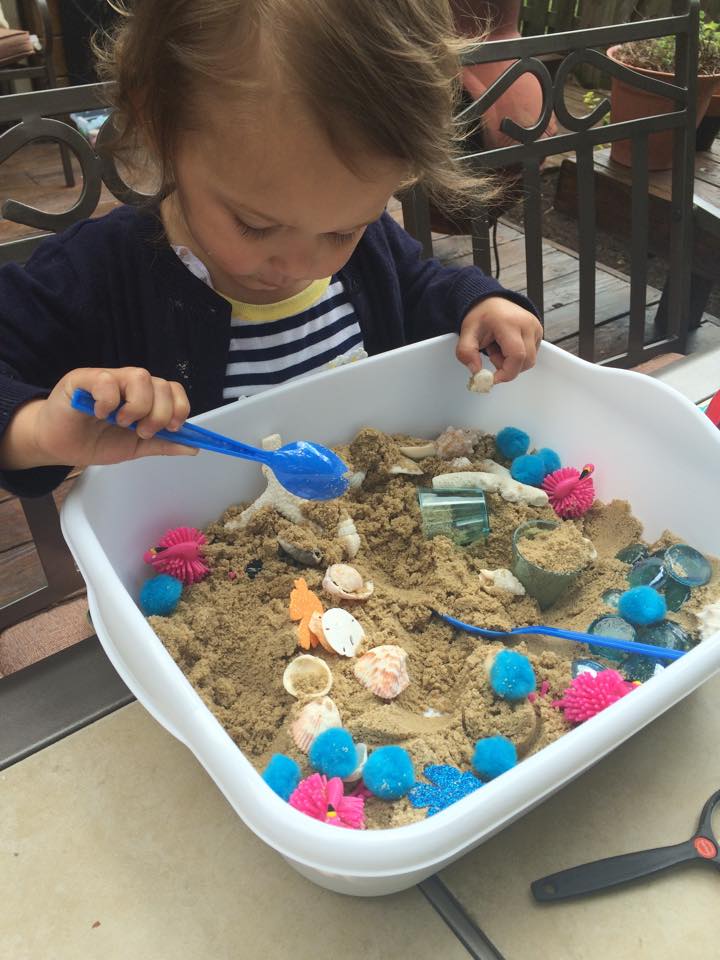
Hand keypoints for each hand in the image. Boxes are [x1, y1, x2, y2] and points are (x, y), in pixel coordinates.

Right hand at [0, 367, 196, 471]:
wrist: (59, 445)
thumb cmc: (95, 441)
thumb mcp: (136, 447)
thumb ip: (163, 444)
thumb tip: (193, 447)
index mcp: (144, 397)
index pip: (173, 389)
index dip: (179, 407)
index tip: (172, 428)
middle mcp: (129, 383)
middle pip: (161, 384)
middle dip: (159, 414)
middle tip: (142, 431)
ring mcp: (108, 378)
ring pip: (139, 376)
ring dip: (137, 406)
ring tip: (122, 422)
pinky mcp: (83, 379)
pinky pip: (106, 380)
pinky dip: (109, 401)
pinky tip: (101, 413)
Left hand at [457, 296, 542, 383]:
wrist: (489, 302)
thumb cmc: (480, 315)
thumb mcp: (466, 333)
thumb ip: (466, 353)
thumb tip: (476, 371)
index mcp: (509, 323)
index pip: (517, 356)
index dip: (506, 372)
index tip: (493, 378)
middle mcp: (527, 324)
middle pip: (525, 361)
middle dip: (507, 367)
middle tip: (492, 354)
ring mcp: (535, 327)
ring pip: (529, 360)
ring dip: (512, 362)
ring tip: (498, 347)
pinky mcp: (538, 331)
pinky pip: (531, 354)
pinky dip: (518, 356)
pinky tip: (506, 345)